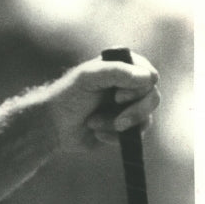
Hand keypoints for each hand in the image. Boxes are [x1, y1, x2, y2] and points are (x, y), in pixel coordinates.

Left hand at [44, 51, 160, 151]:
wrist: (52, 126)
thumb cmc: (67, 97)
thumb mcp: (88, 77)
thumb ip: (116, 72)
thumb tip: (149, 78)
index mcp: (123, 67)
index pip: (149, 76)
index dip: (139, 89)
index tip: (118, 97)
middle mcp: (129, 86)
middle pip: (153, 98)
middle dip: (134, 112)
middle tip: (118, 122)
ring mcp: (128, 107)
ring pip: (145, 118)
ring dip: (117, 124)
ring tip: (93, 123)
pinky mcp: (124, 127)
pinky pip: (134, 135)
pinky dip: (113, 136)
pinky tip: (95, 132)